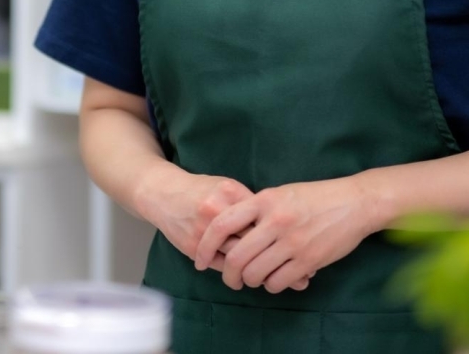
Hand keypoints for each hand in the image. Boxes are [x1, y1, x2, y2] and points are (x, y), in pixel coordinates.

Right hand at [134, 166, 309, 289]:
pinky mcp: (193, 246)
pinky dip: (238, 274)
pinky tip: (253, 279)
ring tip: (285, 281)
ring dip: (261, 271)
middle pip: (254, 239)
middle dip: (280, 258)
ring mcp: (203, 230)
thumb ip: (250, 203)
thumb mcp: (226, 187)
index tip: (305, 247)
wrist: (163, 194)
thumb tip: (280, 222)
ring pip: (238, 257)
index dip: (285, 235)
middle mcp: (217, 211)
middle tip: (306, 273)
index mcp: (230, 192)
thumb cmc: (200, 190)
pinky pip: (220, 265)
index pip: (263, 217)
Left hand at [193, 176, 380, 293]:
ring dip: (250, 281)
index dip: (206, 245)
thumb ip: (255, 209)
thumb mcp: (280, 193)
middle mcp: (275, 221)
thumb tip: (229, 230)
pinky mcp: (309, 260)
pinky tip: (275, 279)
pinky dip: (271, 285)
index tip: (200, 258)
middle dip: (228, 274)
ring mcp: (293, 242)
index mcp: (264, 200)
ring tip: (254, 278)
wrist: (354, 203)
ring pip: (255, 273)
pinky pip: (278, 282)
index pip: (222, 224)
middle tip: (230, 279)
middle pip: (236, 257)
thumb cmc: (314, 197)